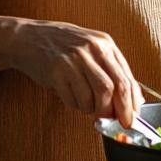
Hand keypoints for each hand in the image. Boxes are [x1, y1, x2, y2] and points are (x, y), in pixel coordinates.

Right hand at [11, 20, 142, 126]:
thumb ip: (112, 69)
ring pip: (94, 97)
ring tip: (88, 105)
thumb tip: (132, 98)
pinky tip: (72, 98)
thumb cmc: (63, 44)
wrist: (28, 38)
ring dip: (94, 109)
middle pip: (113, 88)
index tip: (133, 117)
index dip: (132, 102)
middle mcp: (91, 49)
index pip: (126, 78)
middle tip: (117, 122)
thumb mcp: (92, 47)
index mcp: (104, 43)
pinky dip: (76, 105)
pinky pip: (73, 99)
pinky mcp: (56, 71)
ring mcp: (73, 60)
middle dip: (118, 111)